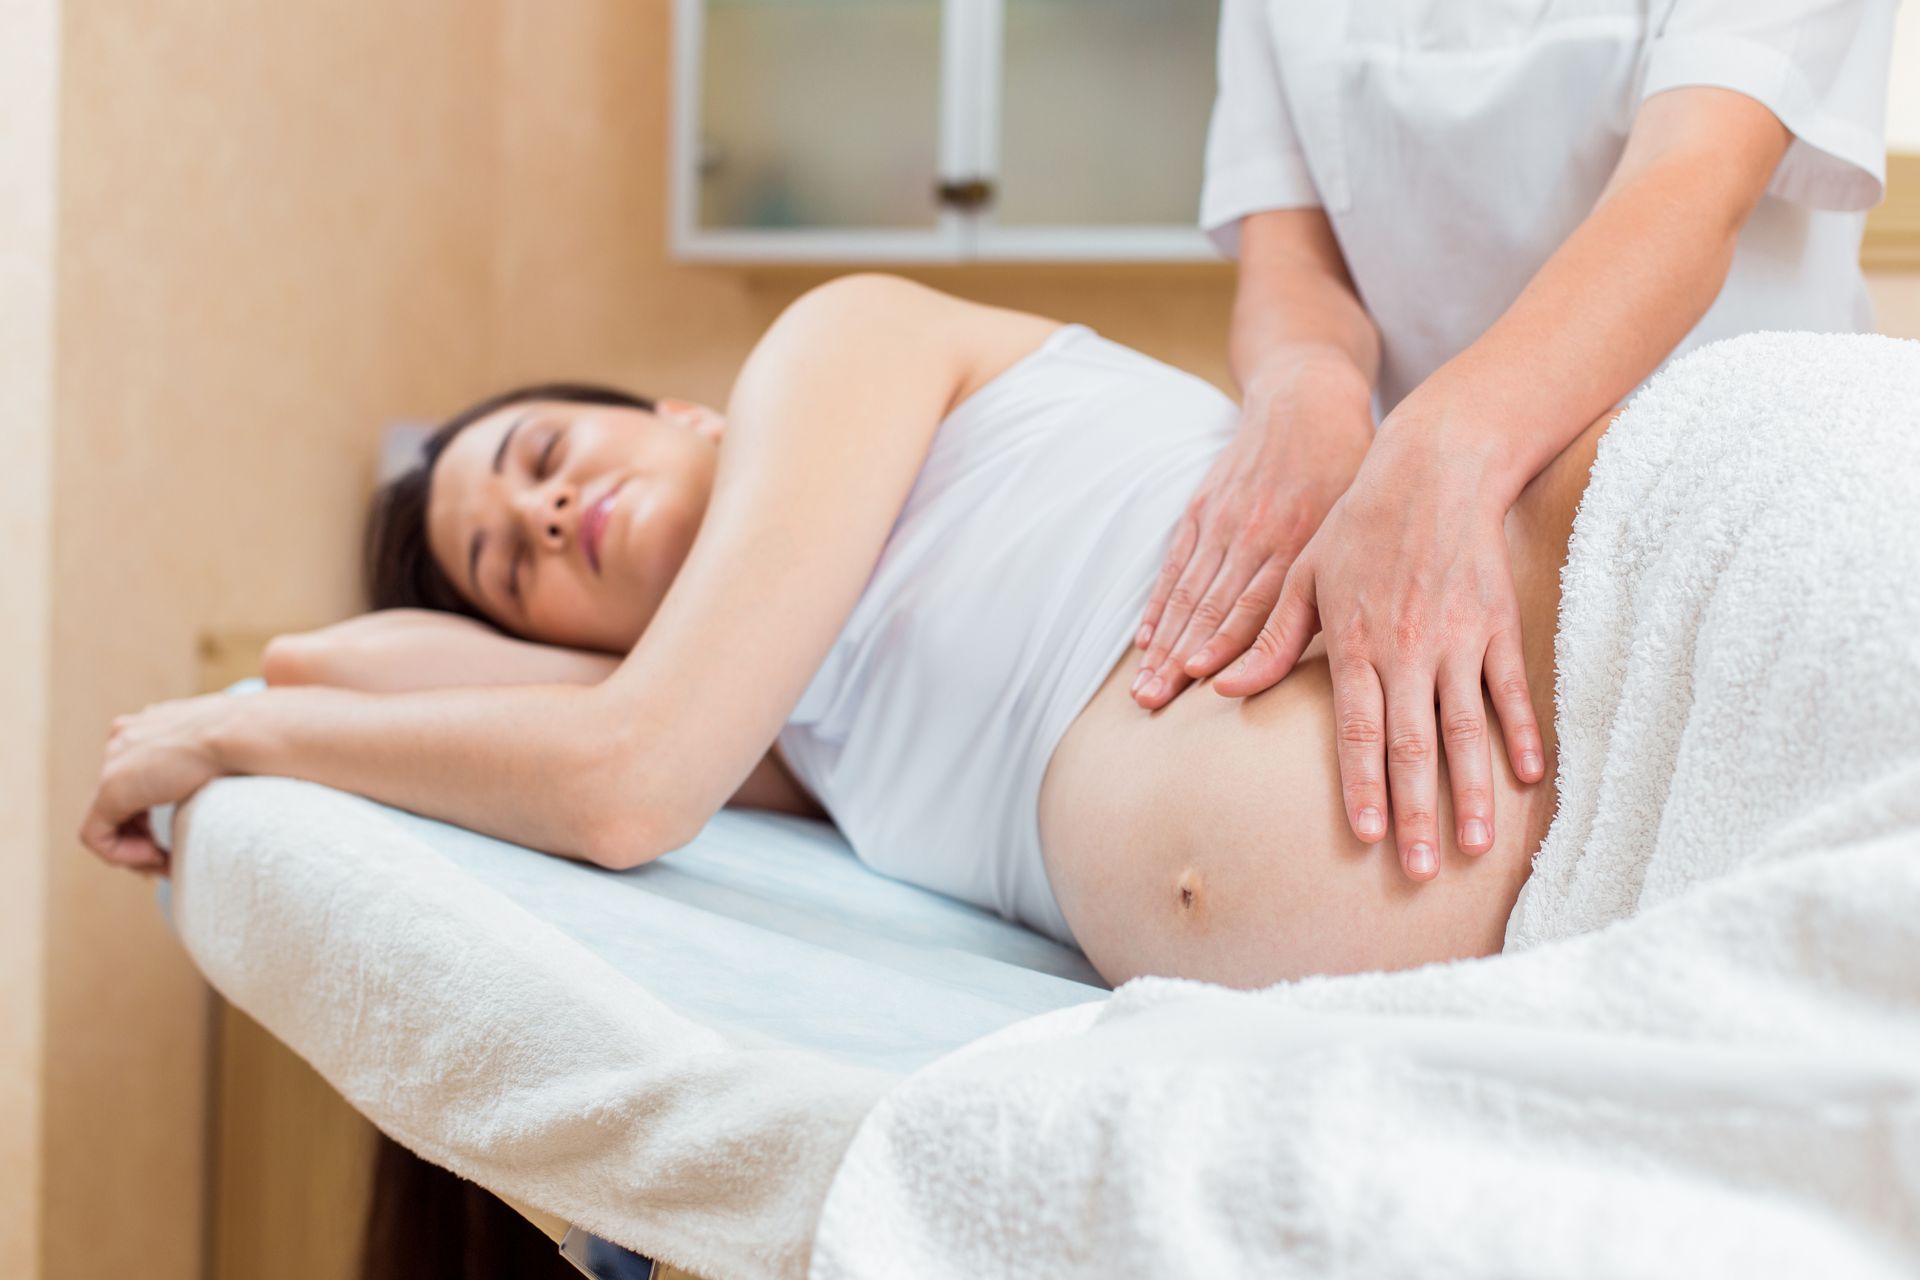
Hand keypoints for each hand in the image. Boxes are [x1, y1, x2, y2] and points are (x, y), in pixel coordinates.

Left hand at [79, 694, 237, 871]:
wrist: (246, 732)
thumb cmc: (254, 740)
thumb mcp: (231, 748)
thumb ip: (213, 759)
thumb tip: (233, 780)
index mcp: (153, 724)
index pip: (139, 775)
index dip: (154, 813)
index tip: (179, 833)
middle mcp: (126, 737)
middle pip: (119, 799)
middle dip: (141, 833)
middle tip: (170, 856)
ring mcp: (115, 760)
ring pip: (105, 820)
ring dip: (134, 849)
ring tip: (166, 861)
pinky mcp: (111, 788)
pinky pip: (96, 836)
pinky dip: (123, 856)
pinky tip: (157, 859)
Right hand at [1132, 353, 1372, 709]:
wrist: (1306, 398)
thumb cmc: (1346, 468)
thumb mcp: (1353, 519)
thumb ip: (1339, 581)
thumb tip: (1349, 652)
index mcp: (1293, 539)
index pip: (1252, 600)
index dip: (1223, 641)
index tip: (1197, 678)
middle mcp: (1251, 533)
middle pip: (1208, 607)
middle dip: (1176, 659)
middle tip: (1151, 703)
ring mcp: (1220, 521)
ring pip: (1185, 592)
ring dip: (1161, 643)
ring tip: (1142, 686)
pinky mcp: (1200, 510)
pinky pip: (1175, 565)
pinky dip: (1157, 605)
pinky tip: (1143, 639)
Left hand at [1212, 423, 1545, 880]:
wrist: (1434, 471)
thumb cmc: (1357, 526)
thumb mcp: (1301, 577)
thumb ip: (1269, 640)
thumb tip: (1224, 689)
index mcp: (1356, 644)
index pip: (1359, 730)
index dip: (1363, 787)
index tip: (1367, 837)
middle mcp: (1409, 649)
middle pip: (1414, 745)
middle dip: (1418, 812)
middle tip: (1423, 871)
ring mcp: (1460, 640)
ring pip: (1468, 729)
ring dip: (1473, 790)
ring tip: (1476, 846)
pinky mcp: (1498, 626)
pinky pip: (1511, 691)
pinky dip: (1523, 734)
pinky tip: (1531, 779)